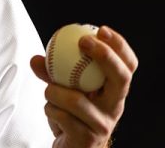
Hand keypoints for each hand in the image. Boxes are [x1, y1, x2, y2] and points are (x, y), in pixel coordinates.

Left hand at [30, 25, 138, 147]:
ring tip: (49, 92)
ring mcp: (103, 124)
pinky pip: (62, 115)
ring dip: (54, 91)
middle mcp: (114, 107)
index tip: (102, 30)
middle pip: (121, 78)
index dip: (120, 47)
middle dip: (105, 56)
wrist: (69, 146)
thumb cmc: (68, 113)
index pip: (129, 66)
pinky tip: (51, 111)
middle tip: (84, 42)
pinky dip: (49, 109)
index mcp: (113, 91)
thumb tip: (35, 59)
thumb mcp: (62, 88)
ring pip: (77, 99)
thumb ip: (51, 73)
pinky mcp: (88, 139)